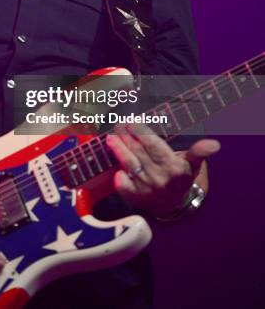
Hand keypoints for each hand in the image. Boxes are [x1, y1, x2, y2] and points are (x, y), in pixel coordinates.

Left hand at [106, 123, 220, 217]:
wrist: (174, 206)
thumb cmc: (181, 177)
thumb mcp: (193, 164)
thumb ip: (199, 152)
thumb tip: (215, 145)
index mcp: (174, 168)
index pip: (154, 145)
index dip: (141, 132)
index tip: (131, 120)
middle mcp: (160, 178)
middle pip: (139, 152)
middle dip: (126, 136)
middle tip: (118, 123)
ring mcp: (147, 188)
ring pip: (130, 165)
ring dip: (118, 150)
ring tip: (110, 138)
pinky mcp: (136, 197)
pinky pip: (124, 186)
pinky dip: (119, 177)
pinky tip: (113, 167)